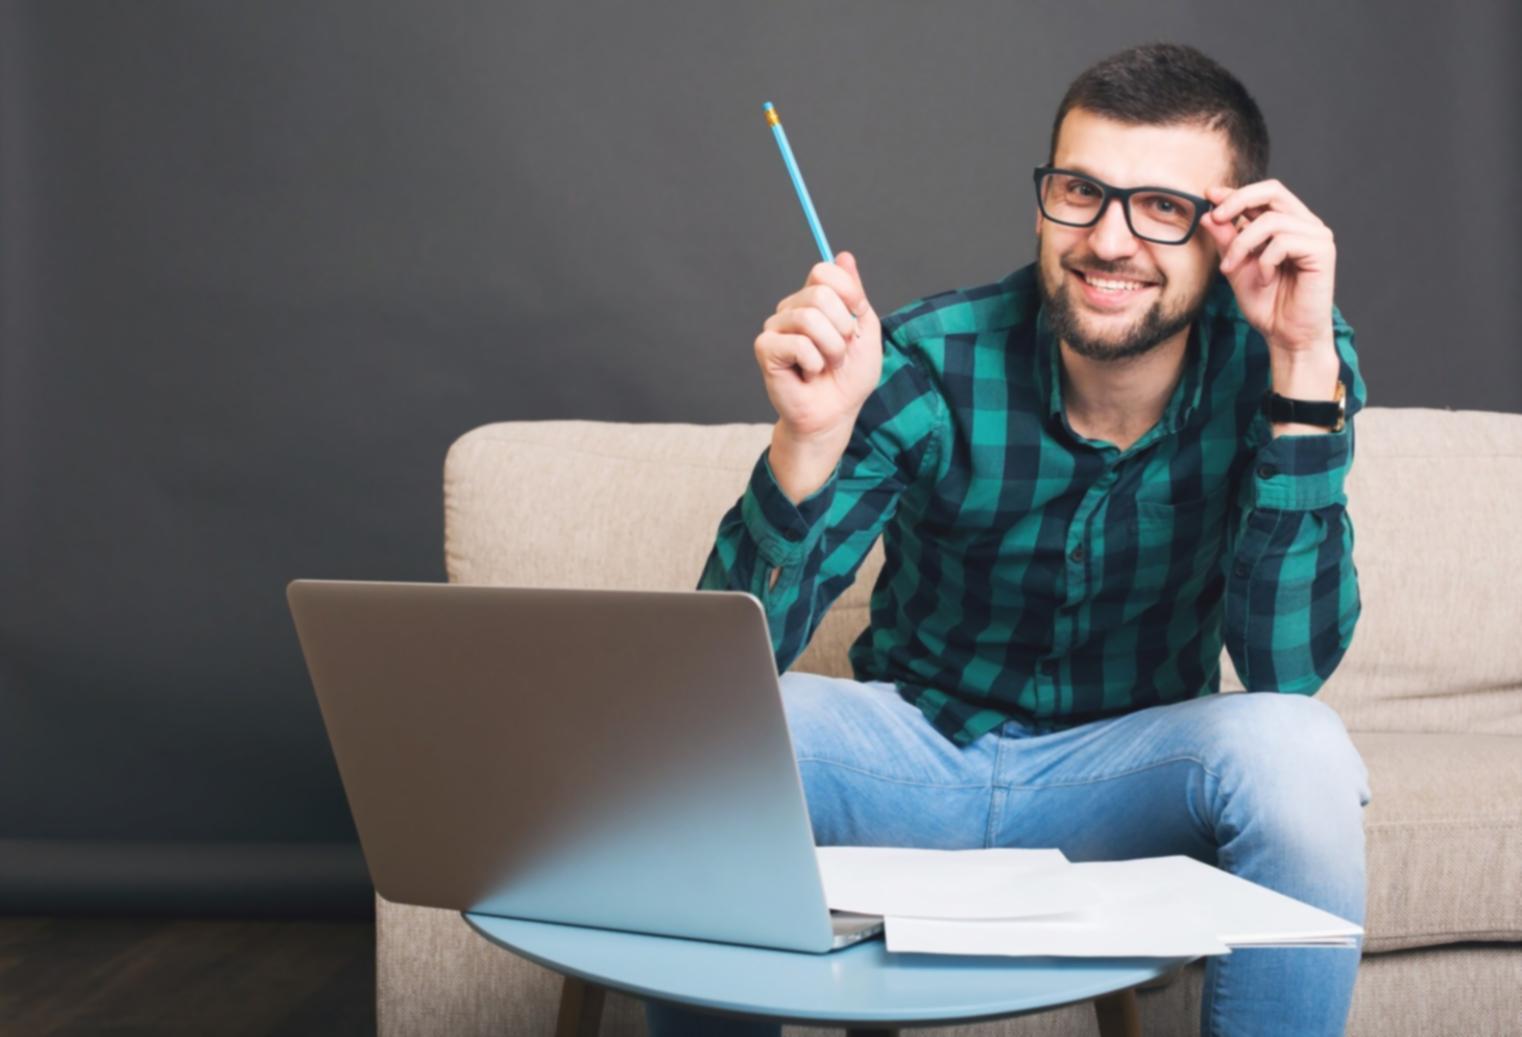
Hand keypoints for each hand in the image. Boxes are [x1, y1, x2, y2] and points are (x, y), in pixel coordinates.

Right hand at [754, 251, 881, 442]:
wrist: (834, 413)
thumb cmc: (849, 377)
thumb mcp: (865, 331)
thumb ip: (855, 294)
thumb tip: (844, 255)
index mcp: (814, 300)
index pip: (824, 271)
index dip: (848, 292)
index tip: (857, 316)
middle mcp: (792, 309)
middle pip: (820, 294)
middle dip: (842, 328)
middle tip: (839, 352)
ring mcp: (776, 328)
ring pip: (809, 319)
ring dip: (830, 350)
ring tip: (825, 365)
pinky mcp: (765, 348)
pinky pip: (798, 344)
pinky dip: (813, 363)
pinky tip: (807, 374)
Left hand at [1199, 179, 1336, 357]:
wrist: (1286, 336)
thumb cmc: (1266, 304)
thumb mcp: (1237, 268)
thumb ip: (1227, 241)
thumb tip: (1209, 214)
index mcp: (1288, 224)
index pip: (1264, 194)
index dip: (1236, 192)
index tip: (1209, 196)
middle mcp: (1305, 224)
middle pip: (1273, 191)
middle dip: (1238, 201)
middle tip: (1215, 218)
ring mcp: (1316, 236)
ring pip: (1271, 220)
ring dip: (1243, 244)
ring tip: (1232, 269)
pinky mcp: (1322, 251)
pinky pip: (1283, 242)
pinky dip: (1265, 261)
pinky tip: (1265, 279)